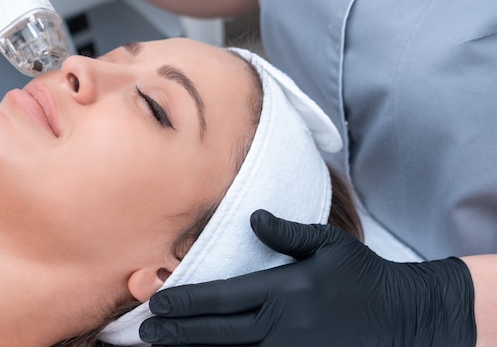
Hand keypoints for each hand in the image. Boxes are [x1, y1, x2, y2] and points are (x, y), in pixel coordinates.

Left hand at [140, 209, 475, 346]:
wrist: (406, 317)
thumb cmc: (364, 275)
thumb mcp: (329, 243)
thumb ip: (287, 233)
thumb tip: (254, 219)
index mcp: (284, 290)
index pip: (221, 297)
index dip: (184, 301)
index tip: (158, 303)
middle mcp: (281, 325)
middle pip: (216, 332)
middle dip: (176, 333)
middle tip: (146, 332)